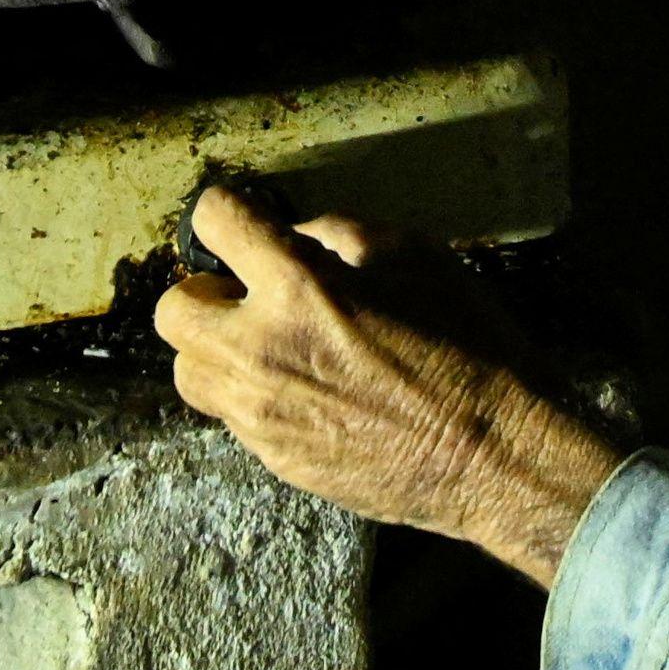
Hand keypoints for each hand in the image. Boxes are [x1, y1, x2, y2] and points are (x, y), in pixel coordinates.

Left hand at [152, 187, 624, 585]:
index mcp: (297, 287)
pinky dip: (250, 395)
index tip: (242, 222)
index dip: (227, 212)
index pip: (214, 222)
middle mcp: (260, 349)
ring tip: (267, 347)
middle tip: (250, 294)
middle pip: (174, 308)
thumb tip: (293, 237)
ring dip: (216, 350)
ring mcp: (260, 411)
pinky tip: (302, 390)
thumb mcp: (415, 256)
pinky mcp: (272, 457)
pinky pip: (229, 416)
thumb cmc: (468, 346)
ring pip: (187, 371)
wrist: (493, 455)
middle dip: (207, 290)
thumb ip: (338, 234)